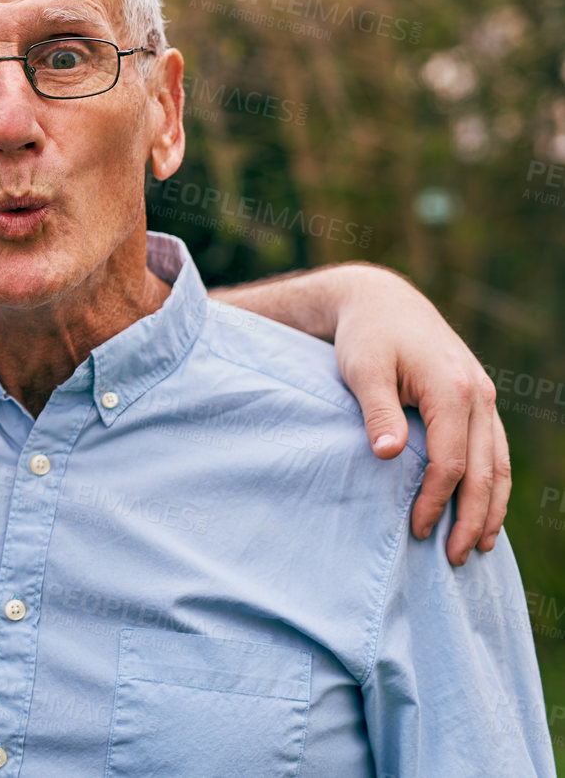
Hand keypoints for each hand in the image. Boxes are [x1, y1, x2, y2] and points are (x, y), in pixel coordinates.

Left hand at [331, 266, 508, 565]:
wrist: (382, 301)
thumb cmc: (365, 336)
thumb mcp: (362, 369)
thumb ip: (377, 412)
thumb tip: (390, 456)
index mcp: (452, 389)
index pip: (452, 462)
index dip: (435, 501)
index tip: (415, 531)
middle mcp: (479, 394)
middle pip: (485, 471)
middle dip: (473, 518)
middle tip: (457, 558)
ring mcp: (485, 396)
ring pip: (499, 463)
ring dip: (492, 507)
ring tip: (480, 545)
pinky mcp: (479, 399)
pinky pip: (495, 449)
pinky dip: (494, 483)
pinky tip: (485, 508)